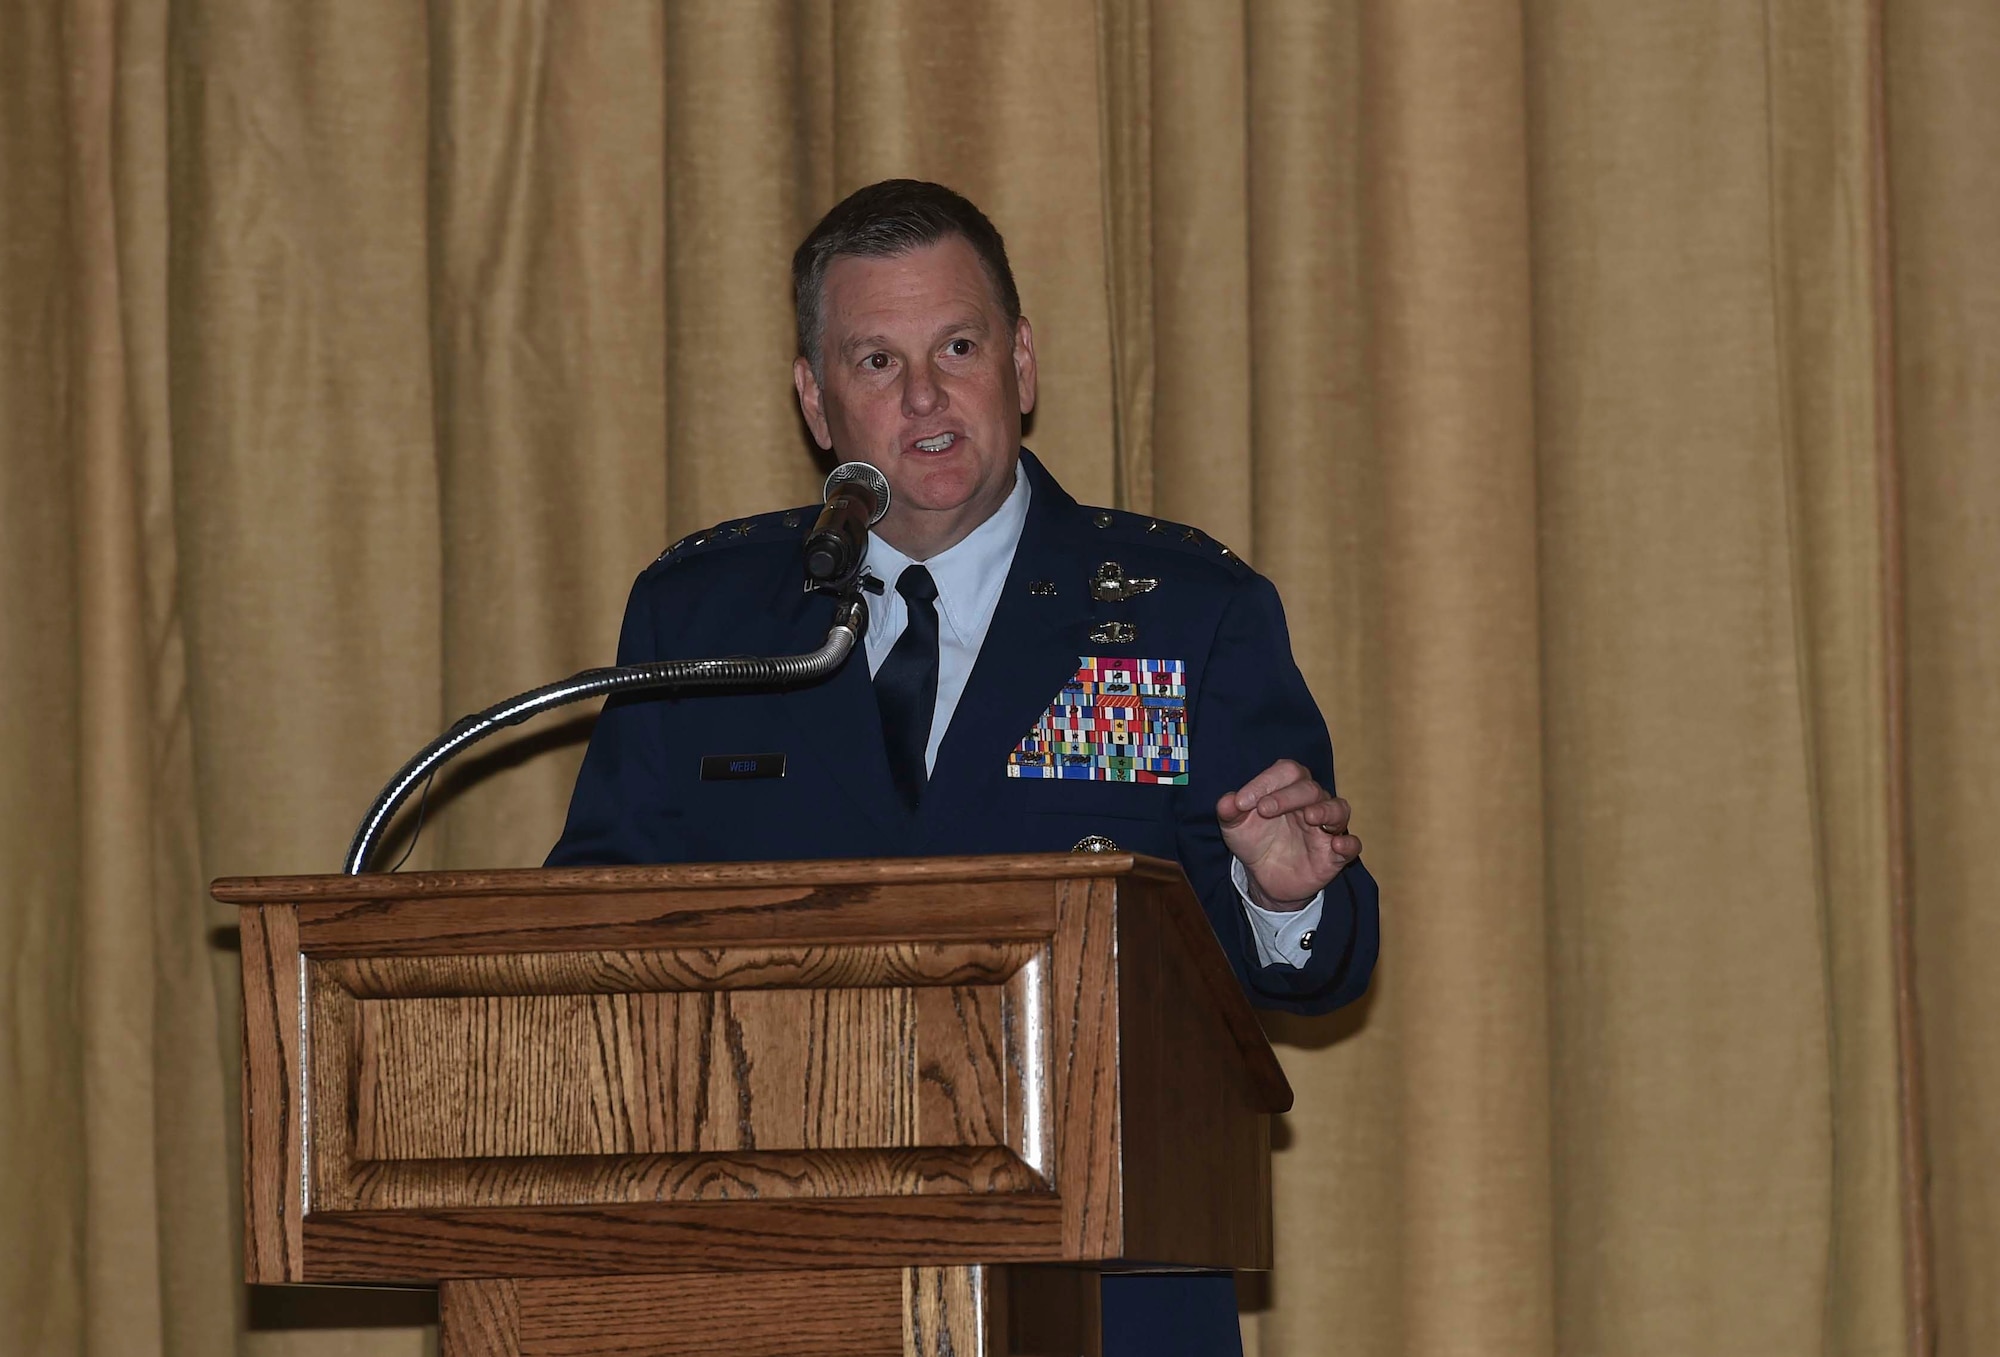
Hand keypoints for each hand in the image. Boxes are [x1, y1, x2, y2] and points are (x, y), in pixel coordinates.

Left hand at [1216, 759, 1361, 910]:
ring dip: (1326, 811)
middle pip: (1310, 788)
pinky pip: (1352, 845)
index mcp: (1288, 788)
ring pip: (1338, 809)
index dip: (1266, 782)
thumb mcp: (1235, 827)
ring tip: (1310, 817)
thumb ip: (1229, 812)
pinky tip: (1337, 845)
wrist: (1263, 877)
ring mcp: (1326, 828)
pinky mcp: (1334, 854)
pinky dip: (1349, 843)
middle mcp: (1311, 803)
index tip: (1241, 802)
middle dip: (1287, 796)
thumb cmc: (1254, 841)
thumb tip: (1227, 802)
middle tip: (1263, 810)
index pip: (1287, 771)